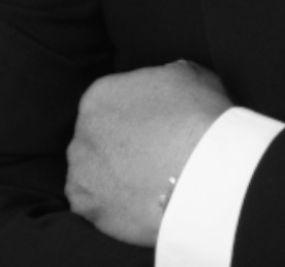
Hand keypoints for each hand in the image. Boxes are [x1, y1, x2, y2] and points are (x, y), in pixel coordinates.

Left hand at [65, 59, 232, 245]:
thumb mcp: (186, 74)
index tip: (153, 123)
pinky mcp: (87, 209)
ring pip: (93, 171)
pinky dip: (113, 203)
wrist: (203, 173)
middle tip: (151, 151)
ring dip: (113, 174)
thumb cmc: (197, 117)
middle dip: (118, 142)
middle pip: (97, 136)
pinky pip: (96, 204)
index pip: (109, 100)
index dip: (133, 112)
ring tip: (147, 180)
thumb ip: (160, 76)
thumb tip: (159, 87)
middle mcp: (81, 133)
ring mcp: (80, 173)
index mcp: (100, 95)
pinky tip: (139, 199)